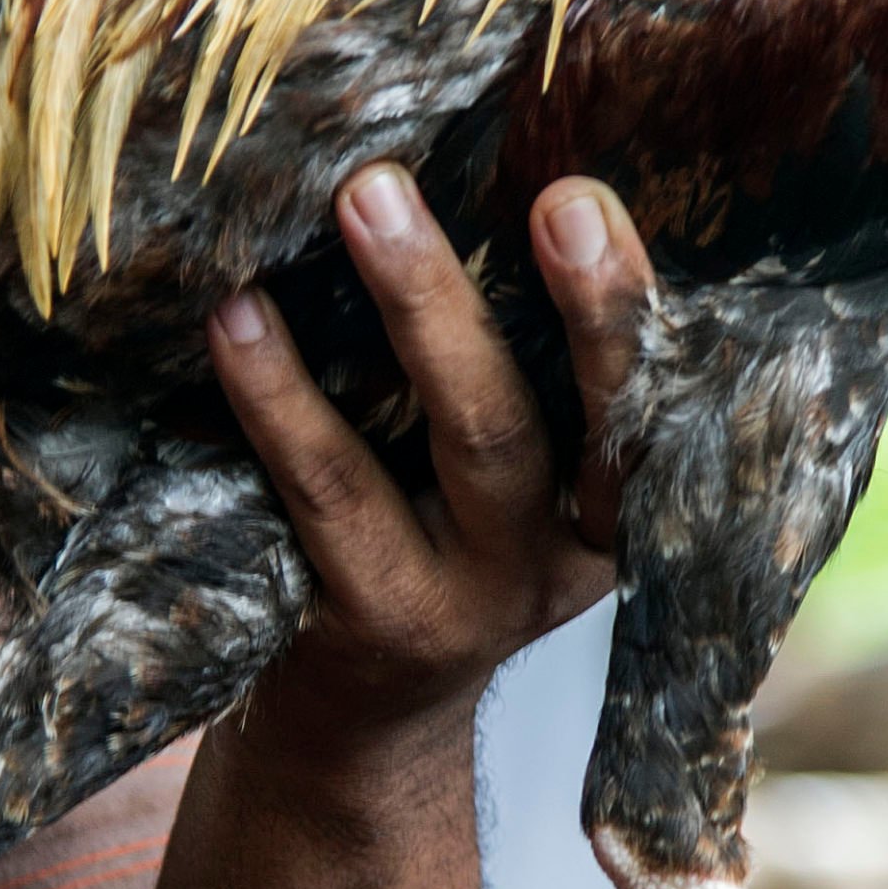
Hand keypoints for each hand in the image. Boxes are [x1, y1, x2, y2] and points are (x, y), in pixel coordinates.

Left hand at [207, 167, 654, 737]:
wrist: (365, 725)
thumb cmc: (449, 541)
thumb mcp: (530, 482)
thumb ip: (540, 369)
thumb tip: (520, 162)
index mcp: (620, 510)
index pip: (650, 404)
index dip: (623, 307)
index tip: (581, 195)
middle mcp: (556, 559)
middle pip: (558, 417)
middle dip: (547, 294)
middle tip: (542, 188)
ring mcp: (462, 598)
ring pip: (454, 445)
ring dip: (410, 310)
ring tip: (358, 202)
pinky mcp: (368, 621)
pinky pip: (325, 497)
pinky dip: (278, 399)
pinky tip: (237, 320)